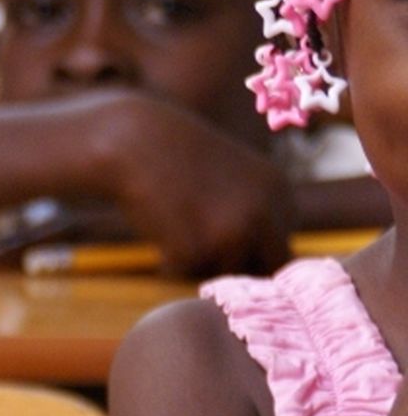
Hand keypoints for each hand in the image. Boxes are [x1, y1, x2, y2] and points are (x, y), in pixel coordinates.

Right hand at [93, 93, 294, 275]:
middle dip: (232, 262)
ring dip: (196, 261)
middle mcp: (265, 215)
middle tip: (198, 233)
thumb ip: (254, 216)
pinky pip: (182, 274)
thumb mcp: (234, 180)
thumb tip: (269, 270)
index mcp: (280, 194)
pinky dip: (166, 260)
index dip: (249, 249)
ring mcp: (232, 234)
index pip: (281, 249)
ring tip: (175, 221)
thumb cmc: (176, 160)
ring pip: (220, 274)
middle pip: (261, 270)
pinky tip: (158, 225)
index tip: (217, 228)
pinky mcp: (195, 250)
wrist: (134, 141)